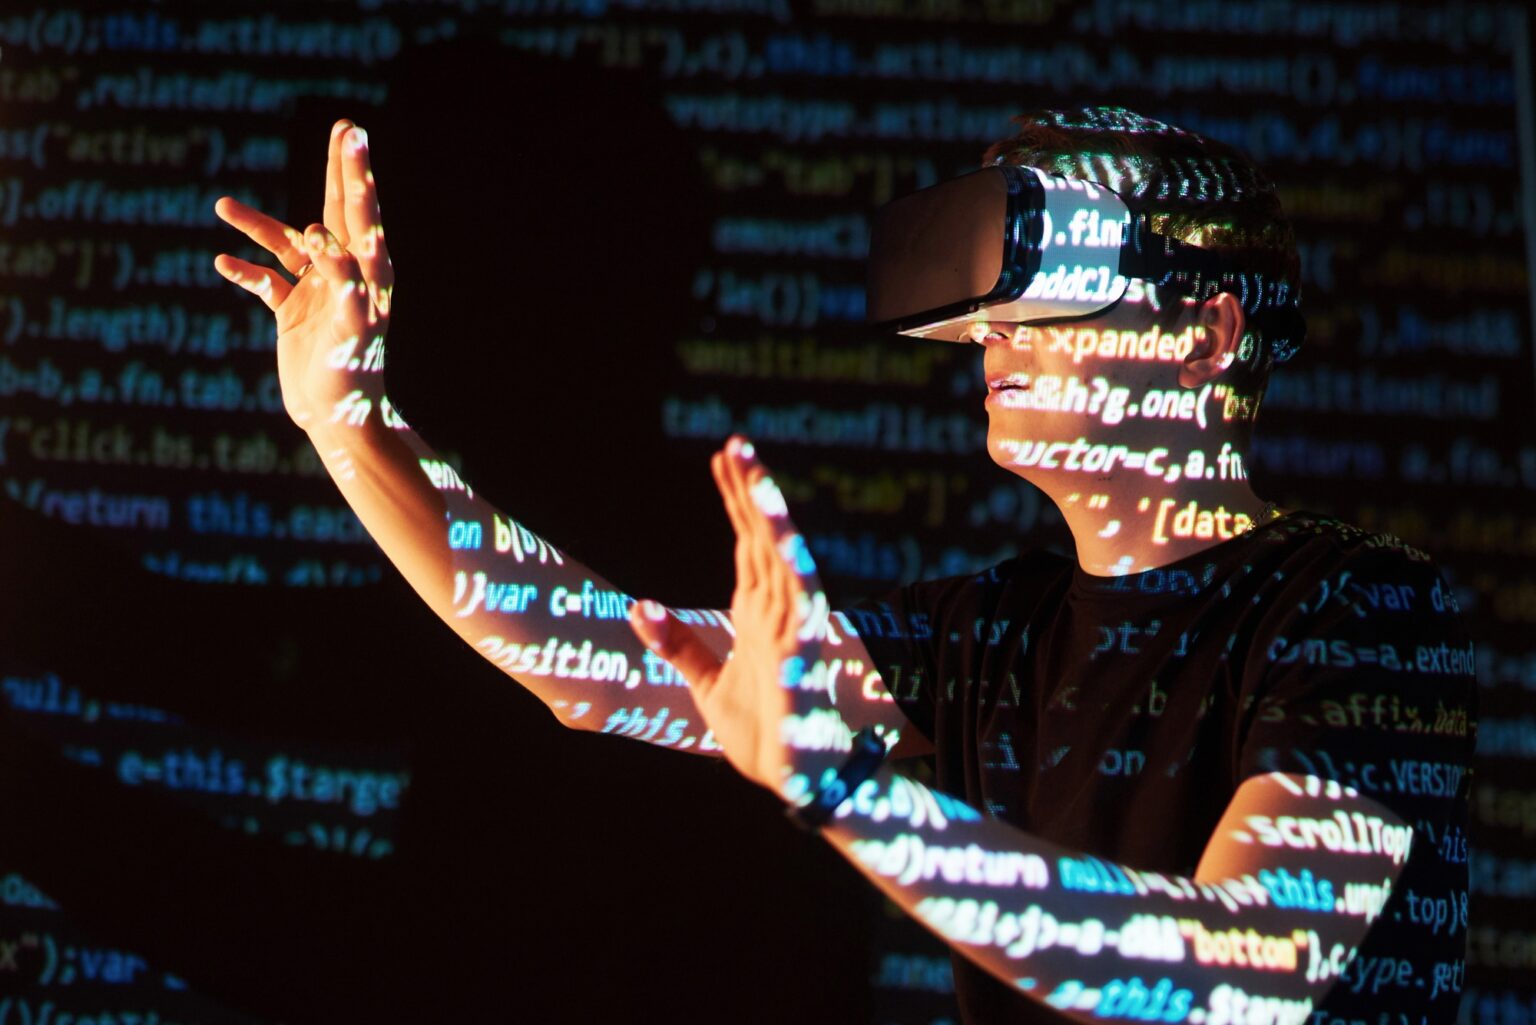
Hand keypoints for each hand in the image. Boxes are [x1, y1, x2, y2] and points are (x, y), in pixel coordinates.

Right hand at [213, 119, 394, 431]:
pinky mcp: (293, 313)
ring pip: (286, 245)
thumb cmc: (353, 374)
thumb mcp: (353, 326)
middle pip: (336, 211)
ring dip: (256, 225)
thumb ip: (342, 279)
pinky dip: (244, 271)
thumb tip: (318, 235)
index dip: (355, 172)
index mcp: (369, 272)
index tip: (353, 133)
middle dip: (336, 172)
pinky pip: (264, 282)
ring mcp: (317, 291)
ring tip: (222, 205)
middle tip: (343, 128)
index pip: (361, 212)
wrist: (337, 418)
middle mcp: (344, 274)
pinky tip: (223, 263)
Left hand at [628, 436, 848, 794]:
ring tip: (754, 471)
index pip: (747, 544)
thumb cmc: (761, 736)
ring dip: (767, 514)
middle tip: (735, 443)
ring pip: (781, 559)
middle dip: (750, 491)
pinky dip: (792, 567)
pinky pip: (799, 602)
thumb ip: (678, 644)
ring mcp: (791, 629)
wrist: (797, 782)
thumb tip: (638, 606)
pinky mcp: (799, 654)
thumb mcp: (705, 684)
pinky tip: (782, 536)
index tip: (725, 458)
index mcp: (757, 616)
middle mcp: (777, 613)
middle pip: (762, 538)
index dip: (738, 500)